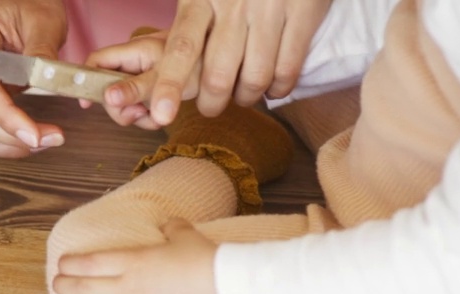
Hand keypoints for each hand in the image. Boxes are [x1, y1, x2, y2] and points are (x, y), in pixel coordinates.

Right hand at [0, 0, 68, 157]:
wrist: (24, 5)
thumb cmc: (30, 5)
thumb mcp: (44, 19)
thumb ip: (42, 52)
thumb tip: (49, 83)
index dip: (6, 118)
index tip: (35, 136)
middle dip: (11, 137)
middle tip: (52, 140)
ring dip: (4, 146)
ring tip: (42, 143)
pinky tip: (25, 142)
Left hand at [51, 219, 220, 293]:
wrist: (225, 290)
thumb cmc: (205, 258)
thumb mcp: (185, 234)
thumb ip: (172, 228)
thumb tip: (169, 225)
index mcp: (133, 262)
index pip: (90, 263)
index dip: (71, 264)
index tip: (62, 264)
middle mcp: (129, 288)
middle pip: (86, 290)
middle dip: (66, 288)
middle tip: (57, 286)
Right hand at [84, 31, 198, 130]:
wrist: (223, 68)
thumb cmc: (199, 66)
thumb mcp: (163, 79)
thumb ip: (134, 89)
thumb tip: (107, 97)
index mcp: (133, 51)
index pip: (96, 62)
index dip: (86, 81)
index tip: (87, 104)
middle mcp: (135, 62)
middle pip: (107, 87)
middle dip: (119, 108)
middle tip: (136, 115)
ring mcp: (143, 77)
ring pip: (123, 101)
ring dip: (135, 116)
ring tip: (152, 117)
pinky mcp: (152, 89)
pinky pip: (139, 107)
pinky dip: (147, 118)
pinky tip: (159, 118)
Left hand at [115, 0, 331, 125]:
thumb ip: (183, 24)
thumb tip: (155, 68)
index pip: (181, 49)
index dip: (169, 85)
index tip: (162, 116)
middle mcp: (233, 4)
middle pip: (217, 76)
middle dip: (211, 103)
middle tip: (210, 106)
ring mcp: (269, 8)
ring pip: (254, 79)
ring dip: (247, 98)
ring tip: (243, 94)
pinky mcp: (303, 13)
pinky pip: (287, 69)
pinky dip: (279, 88)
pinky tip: (273, 86)